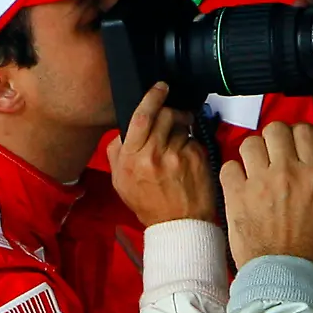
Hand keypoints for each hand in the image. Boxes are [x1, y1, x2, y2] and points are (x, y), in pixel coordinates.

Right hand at [109, 83, 215, 226]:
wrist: (178, 225)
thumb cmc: (150, 205)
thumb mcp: (120, 182)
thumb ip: (116, 153)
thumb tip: (121, 131)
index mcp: (131, 159)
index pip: (140, 117)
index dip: (151, 97)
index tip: (160, 88)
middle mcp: (153, 155)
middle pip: (164, 114)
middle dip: (170, 111)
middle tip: (174, 117)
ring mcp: (177, 156)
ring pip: (181, 125)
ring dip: (182, 128)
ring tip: (179, 144)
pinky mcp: (196, 159)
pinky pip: (193, 139)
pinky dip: (191, 144)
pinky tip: (188, 159)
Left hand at [220, 122, 312, 269]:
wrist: (284, 274)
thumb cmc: (310, 247)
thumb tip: (310, 161)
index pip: (305, 130)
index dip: (298, 135)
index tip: (294, 144)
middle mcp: (288, 172)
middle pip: (275, 129)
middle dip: (274, 139)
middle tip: (273, 154)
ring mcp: (260, 182)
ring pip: (250, 143)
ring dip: (252, 154)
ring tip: (254, 170)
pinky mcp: (236, 195)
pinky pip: (228, 166)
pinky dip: (233, 173)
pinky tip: (240, 185)